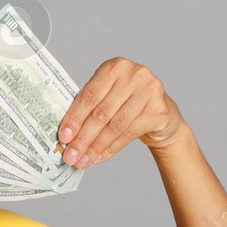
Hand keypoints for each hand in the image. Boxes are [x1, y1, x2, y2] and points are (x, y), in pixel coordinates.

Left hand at [54, 57, 184, 165]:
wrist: (162, 114)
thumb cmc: (128, 104)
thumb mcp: (108, 97)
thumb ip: (89, 108)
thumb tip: (66, 134)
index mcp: (115, 67)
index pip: (89, 95)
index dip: (74, 118)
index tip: (63, 136)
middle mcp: (134, 75)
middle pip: (101, 112)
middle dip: (83, 137)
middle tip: (70, 155)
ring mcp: (150, 91)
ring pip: (115, 125)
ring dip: (95, 146)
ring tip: (83, 160)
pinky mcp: (159, 111)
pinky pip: (129, 133)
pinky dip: (111, 148)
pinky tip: (99, 157)